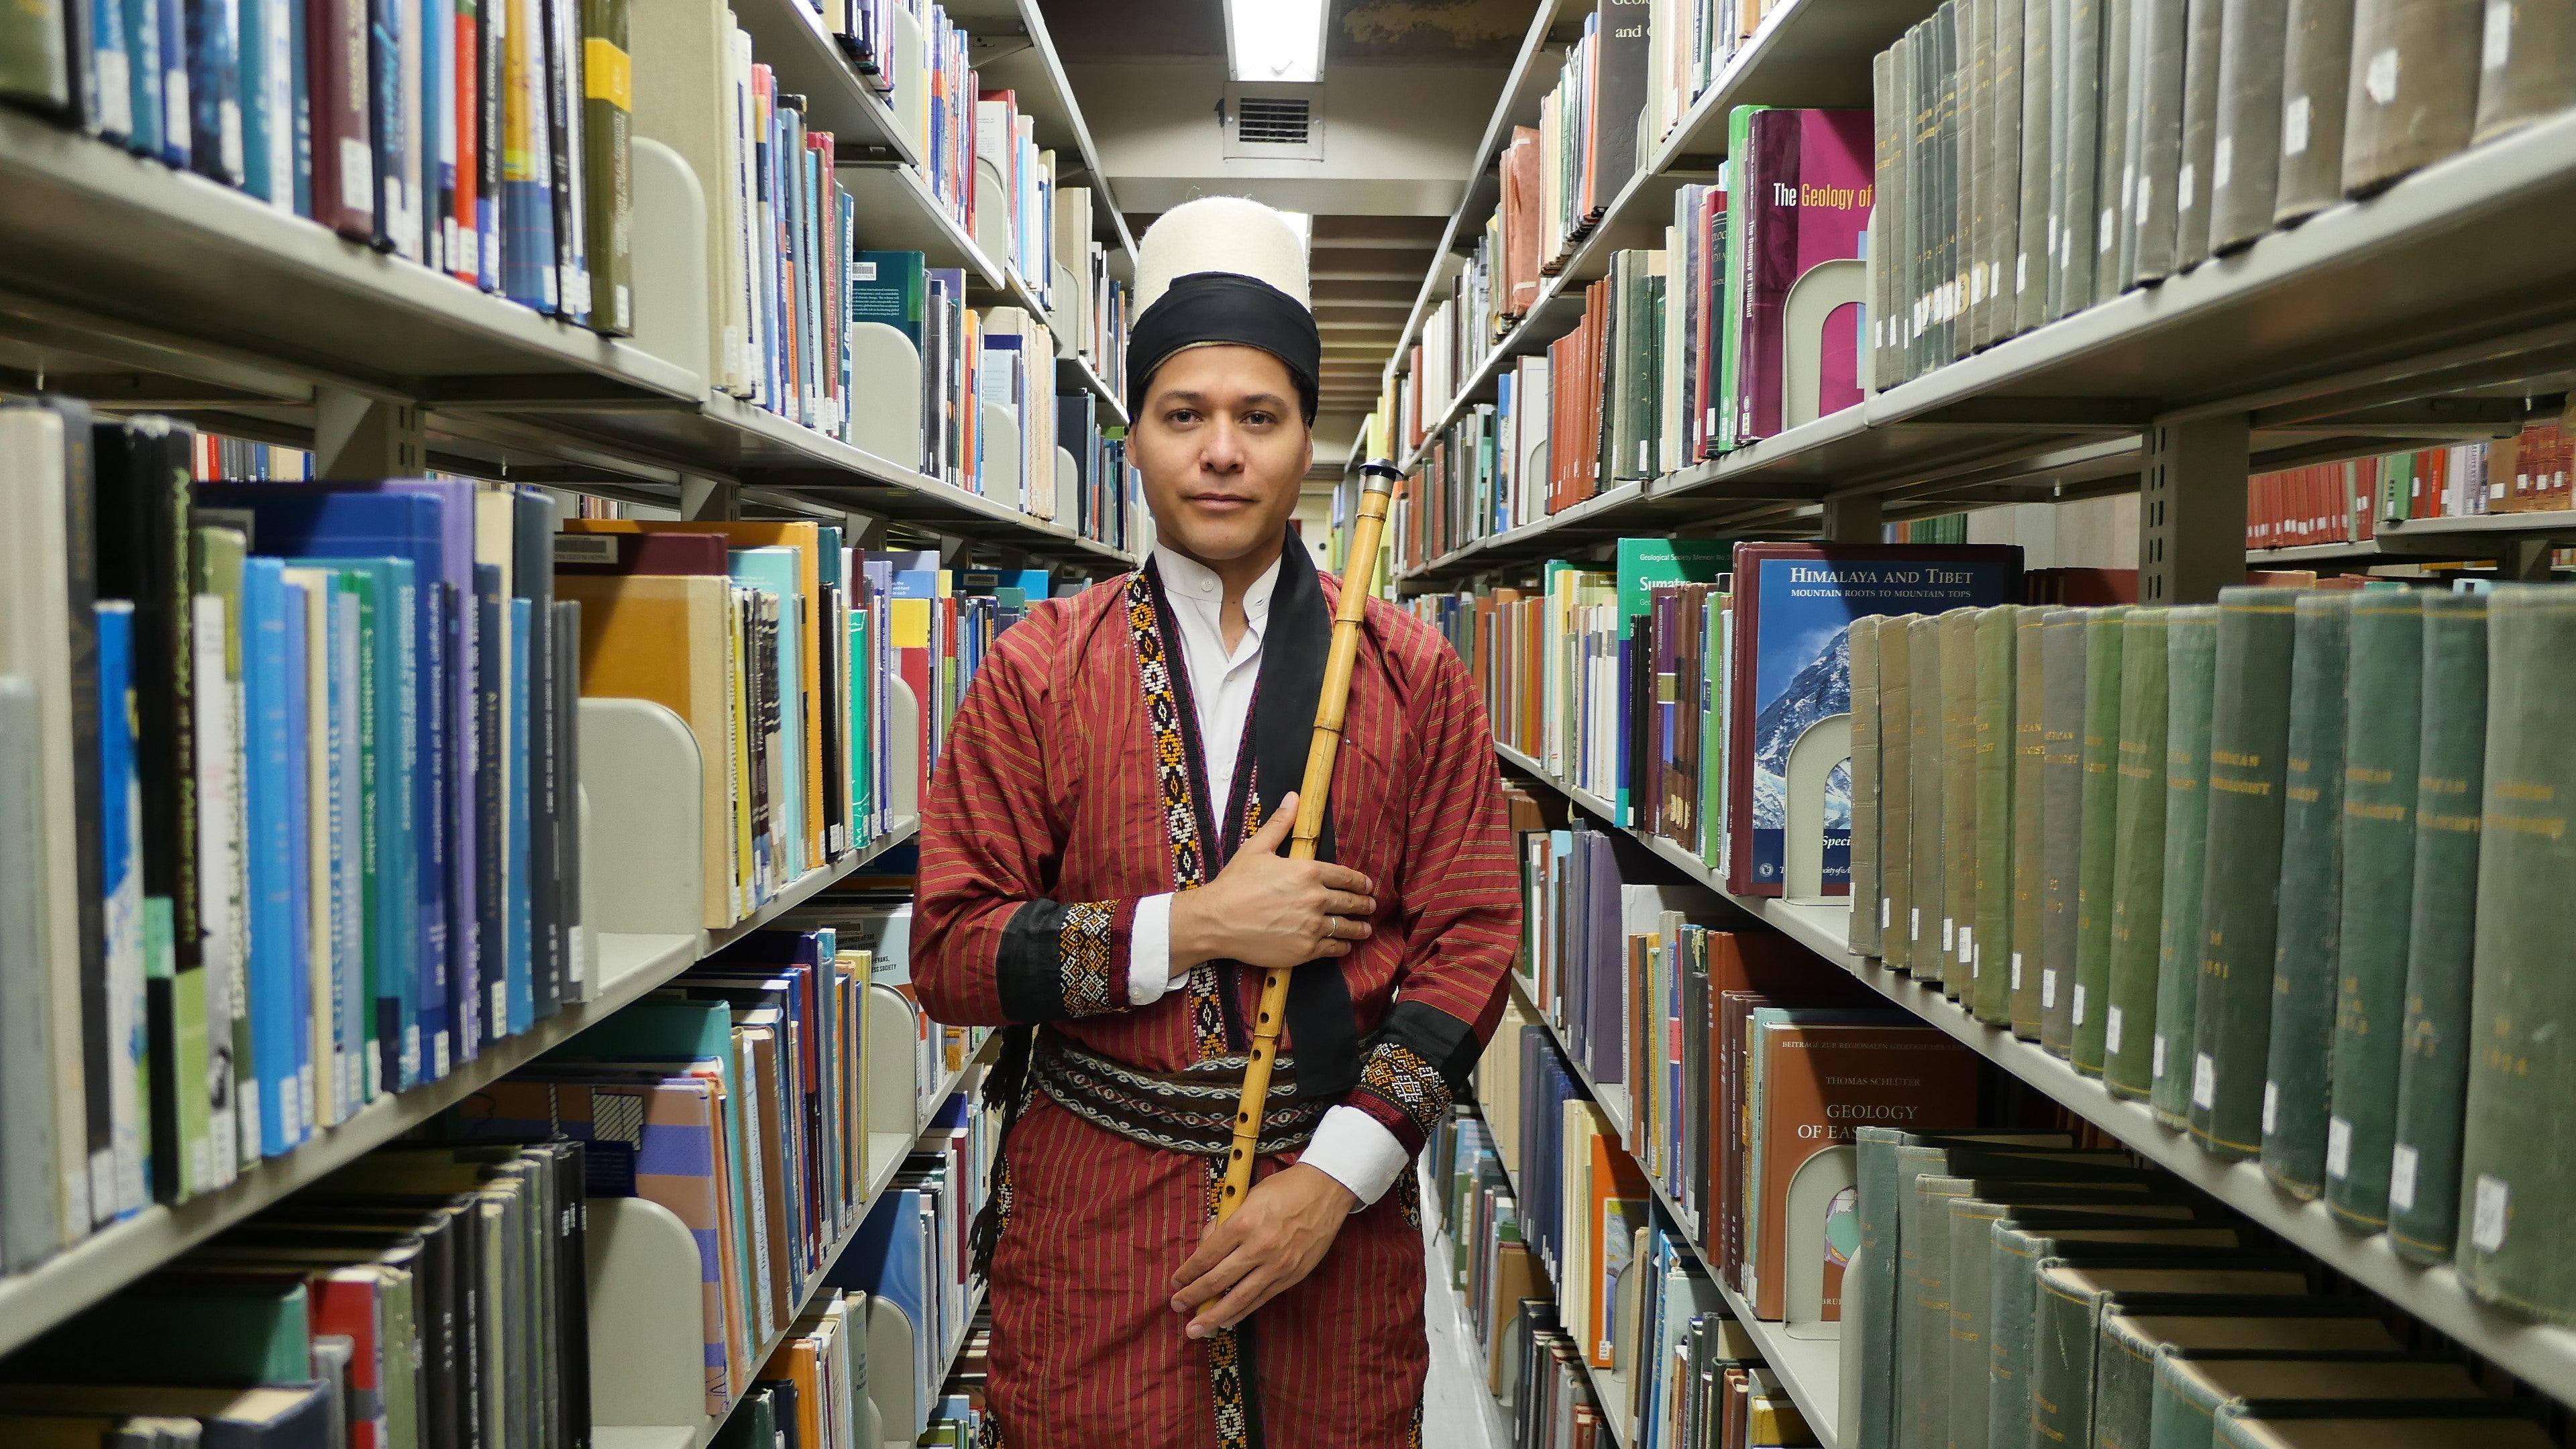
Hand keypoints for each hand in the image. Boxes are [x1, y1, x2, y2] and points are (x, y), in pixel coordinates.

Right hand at [1168, 792, 1376, 971]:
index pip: (1345, 876)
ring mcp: (1311, 926)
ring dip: (1359, 928)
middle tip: (1371, 906)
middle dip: (1364, 904)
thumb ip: (1280, 824)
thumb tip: (1293, 797)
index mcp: (1307, 871)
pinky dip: (1342, 947)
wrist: (1216, 921)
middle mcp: (1315, 898)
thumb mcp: (1257, 848)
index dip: (1359, 882)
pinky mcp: (1304, 949)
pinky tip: (1344, 946)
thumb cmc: (1234, 884)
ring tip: (1365, 929)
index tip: (1367, 885)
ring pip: (1345, 927)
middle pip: (1350, 902)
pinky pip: (1333, 948)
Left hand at [1168, 1163, 1357, 1337]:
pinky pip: (1261, 1299)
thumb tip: (1206, 1247)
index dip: (1188, 1272)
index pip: (1206, 1256)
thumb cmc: (1284, 1188)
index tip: (1176, 1282)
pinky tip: (1227, 1319)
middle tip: (1177, 1306)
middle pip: (1217, 1280)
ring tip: (1196, 1329)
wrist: (1326, 1190)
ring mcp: (1277, 1265)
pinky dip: (1242, 1311)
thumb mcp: (1247, 1197)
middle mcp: (1259, 1247)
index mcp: (1244, 1223)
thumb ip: (1226, 1224)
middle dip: (1193, 1296)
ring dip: (1214, 1316)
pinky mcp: (1292, 1276)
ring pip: (1239, 1298)